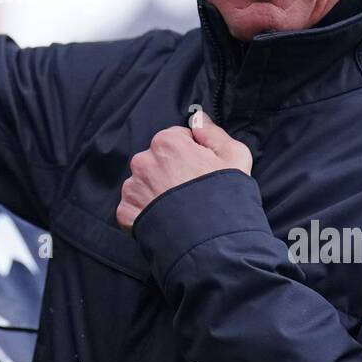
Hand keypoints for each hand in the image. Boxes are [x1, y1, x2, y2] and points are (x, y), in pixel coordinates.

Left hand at [117, 111, 252, 233]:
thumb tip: (197, 118)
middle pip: (156, 160)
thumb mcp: (235, 156)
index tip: (200, 171)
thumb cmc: (227, 197)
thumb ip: (213, 132)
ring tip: (177, 209)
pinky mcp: (126, 212)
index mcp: (167, 142)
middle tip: (189, 193)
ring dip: (155, 192)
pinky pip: (133, 207)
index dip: (191, 154)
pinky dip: (145, 213)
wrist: (212, 243)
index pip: (175, 139)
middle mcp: (144, 160)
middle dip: (170, 172)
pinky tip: (165, 221)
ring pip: (143, 183)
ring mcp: (132, 187)